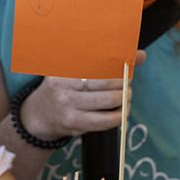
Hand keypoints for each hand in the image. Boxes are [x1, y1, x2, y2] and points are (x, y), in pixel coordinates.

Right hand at [20, 50, 146, 139]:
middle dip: (122, 84)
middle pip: (104, 83)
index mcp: (64, 69)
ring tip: (126, 98)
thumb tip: (140, 56)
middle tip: (127, 85)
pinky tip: (120, 113)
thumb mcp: (74, 71)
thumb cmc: (64, 88)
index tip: (127, 66)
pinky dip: (117, 117)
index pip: (96, 64)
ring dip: (123, 101)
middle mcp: (63, 87)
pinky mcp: (74, 124)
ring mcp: (68, 106)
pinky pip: (104, 121)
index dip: (116, 66)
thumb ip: (104, 63)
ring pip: (107, 102)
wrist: (39, 115)